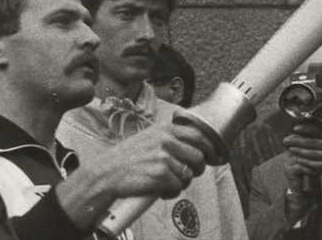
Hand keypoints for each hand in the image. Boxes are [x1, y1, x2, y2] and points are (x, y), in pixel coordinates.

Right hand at [56, 122, 209, 225]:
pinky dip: (171, 192)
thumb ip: (170, 134)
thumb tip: (196, 139)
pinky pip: (178, 187)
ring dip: (183, 182)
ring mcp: (164, 157)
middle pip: (199, 156)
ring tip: (170, 182)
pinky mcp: (160, 175)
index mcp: (166, 128)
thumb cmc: (128, 156)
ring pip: (189, 174)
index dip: (210, 146)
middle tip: (191, 172)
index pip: (200, 134)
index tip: (214, 155)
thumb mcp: (150, 136)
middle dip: (198, 168)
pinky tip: (161, 191)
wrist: (107, 173)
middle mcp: (167, 140)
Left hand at [283, 109, 321, 178]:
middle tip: (286, 140)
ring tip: (290, 149)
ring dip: (300, 152)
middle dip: (297, 141)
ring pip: (311, 154)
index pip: (317, 130)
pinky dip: (307, 163)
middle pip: (311, 143)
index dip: (305, 129)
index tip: (295, 128)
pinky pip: (317, 165)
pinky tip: (300, 161)